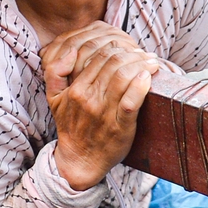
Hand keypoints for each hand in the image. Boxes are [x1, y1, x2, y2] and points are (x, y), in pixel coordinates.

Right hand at [46, 42, 159, 189]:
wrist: (80, 160)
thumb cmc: (71, 127)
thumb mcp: (54, 99)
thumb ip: (55, 73)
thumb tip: (70, 51)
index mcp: (76, 90)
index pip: (99, 56)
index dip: (118, 47)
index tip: (129, 47)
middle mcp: (90, 99)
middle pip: (115, 64)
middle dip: (134, 54)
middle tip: (146, 54)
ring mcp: (105, 113)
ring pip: (125, 77)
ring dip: (142, 65)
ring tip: (153, 63)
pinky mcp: (120, 127)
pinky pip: (132, 101)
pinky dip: (142, 86)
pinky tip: (149, 77)